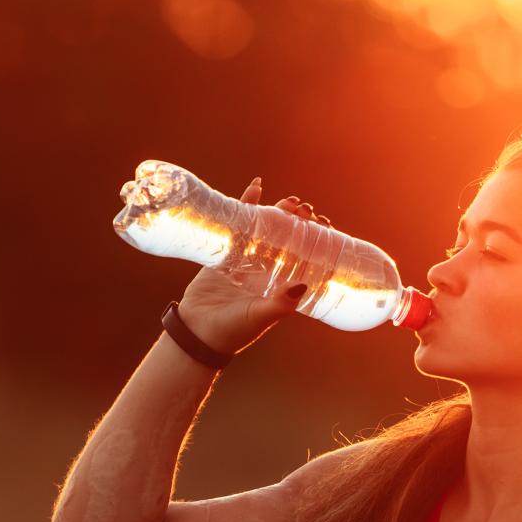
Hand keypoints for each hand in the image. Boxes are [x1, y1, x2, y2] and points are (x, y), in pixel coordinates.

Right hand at [177, 178, 332, 356]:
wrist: (197, 334)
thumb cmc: (232, 331)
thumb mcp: (260, 317)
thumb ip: (280, 305)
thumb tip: (303, 286)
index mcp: (280, 286)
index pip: (306, 256)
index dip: (317, 239)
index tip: (324, 223)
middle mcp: (266, 271)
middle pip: (288, 238)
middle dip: (300, 221)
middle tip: (305, 209)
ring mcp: (246, 260)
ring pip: (266, 229)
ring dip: (278, 211)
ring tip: (290, 200)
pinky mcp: (225, 253)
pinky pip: (239, 224)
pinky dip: (247, 205)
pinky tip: (256, 187)